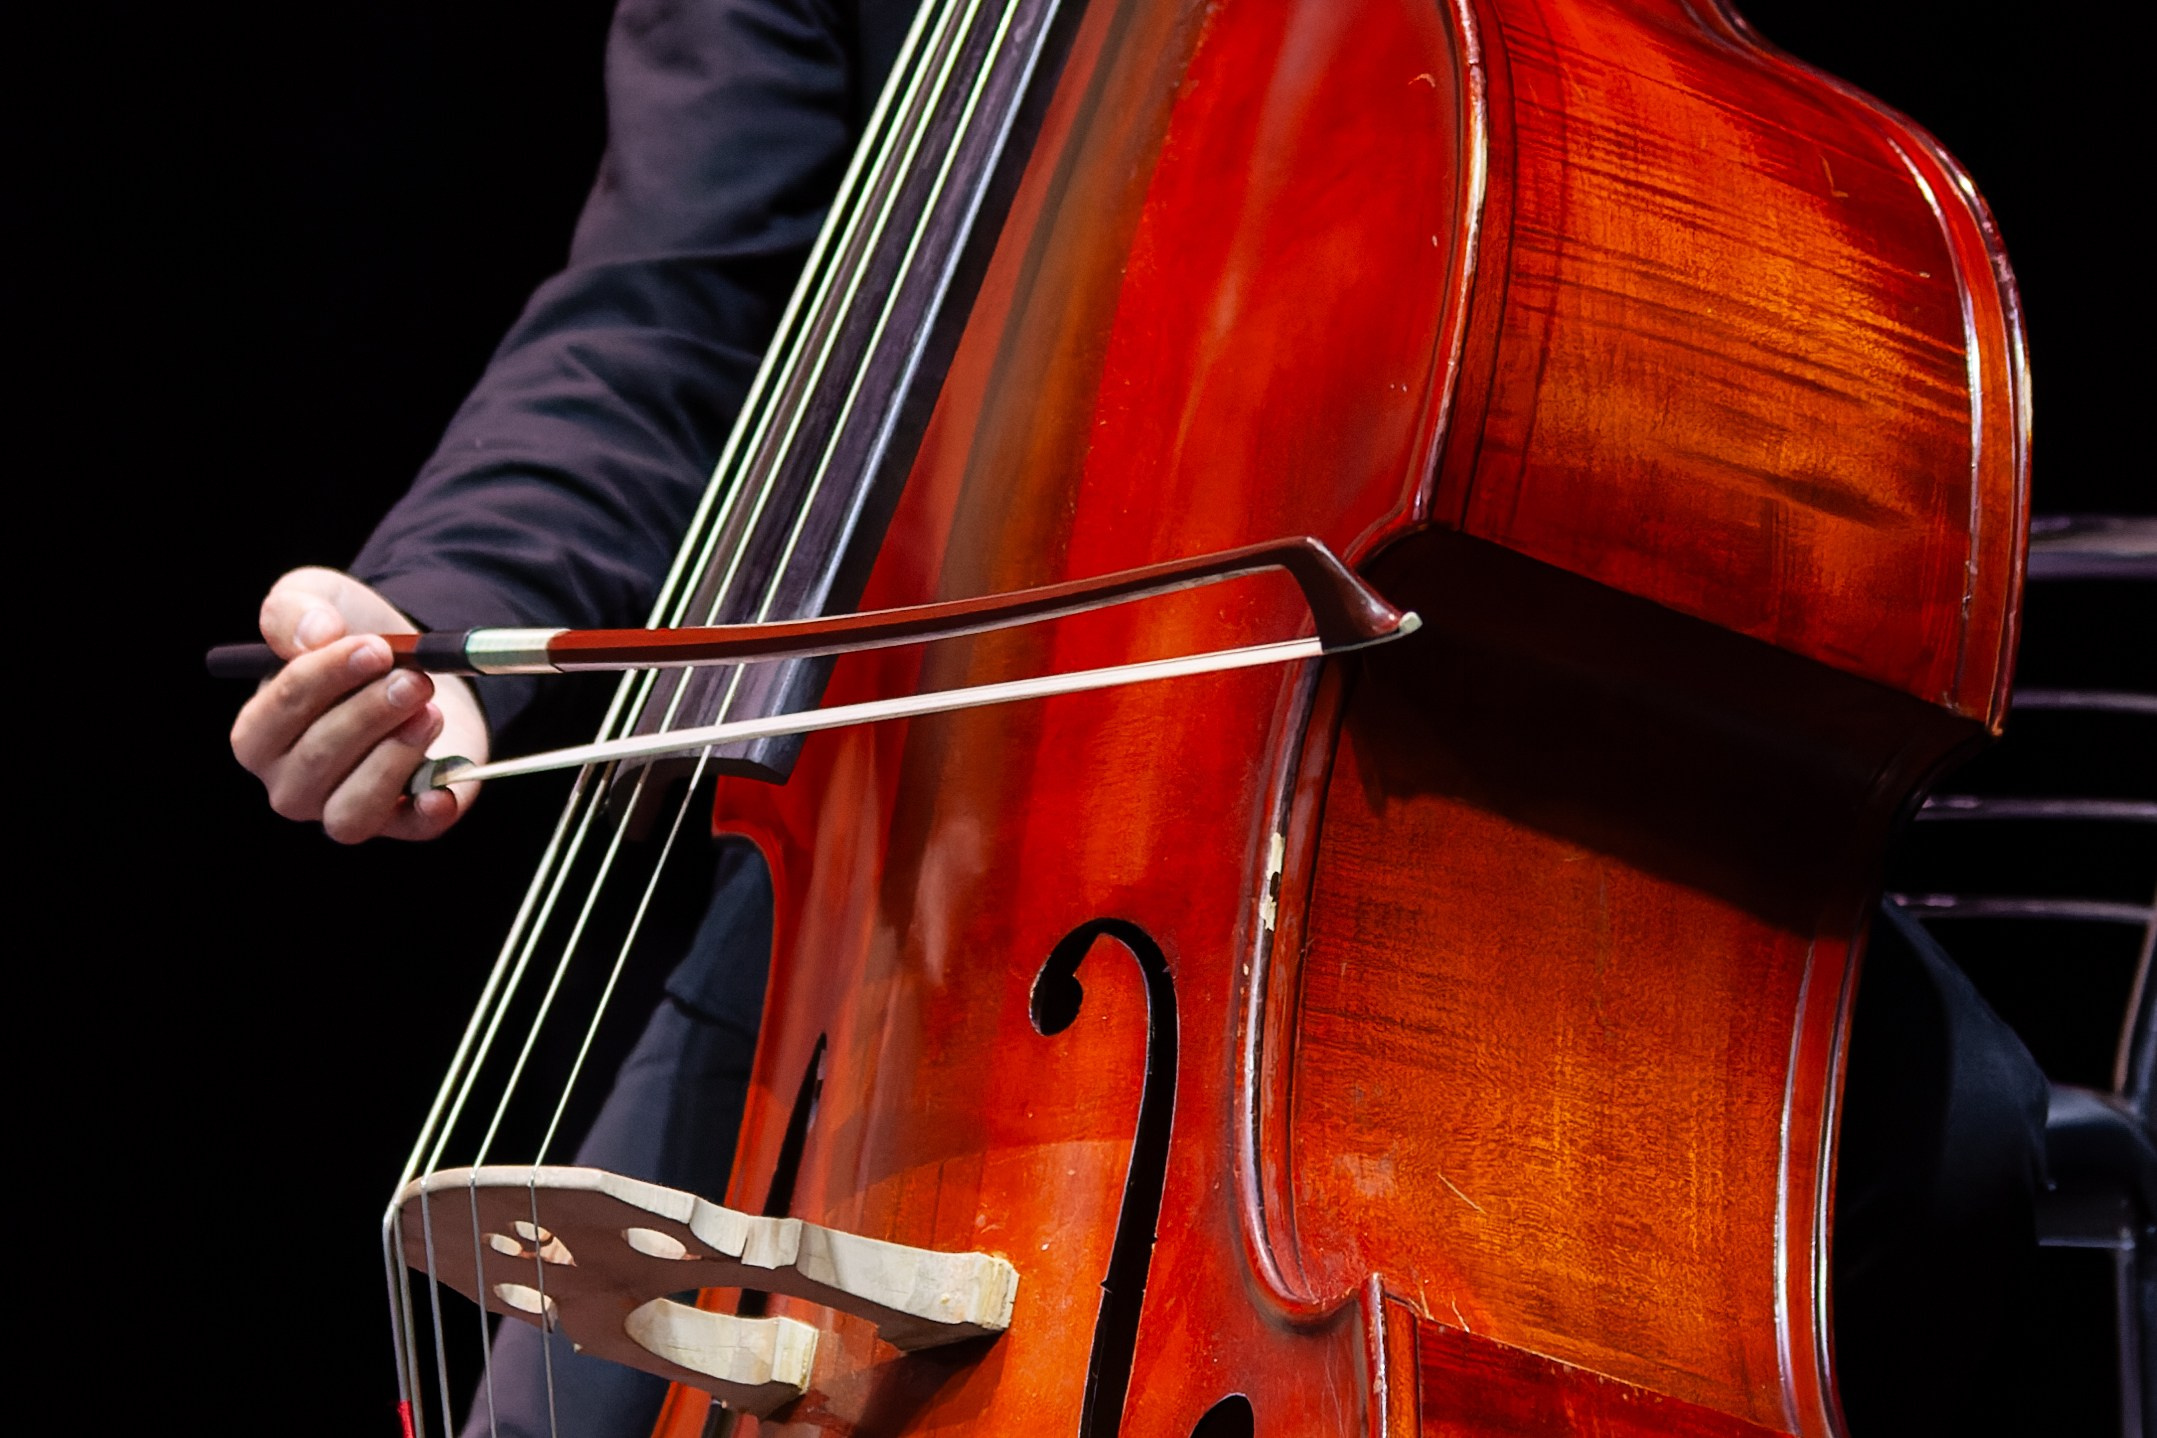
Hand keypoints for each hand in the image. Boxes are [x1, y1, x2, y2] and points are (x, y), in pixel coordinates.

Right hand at [230, 567, 490, 842]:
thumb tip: (315, 634)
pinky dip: (427, 812)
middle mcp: (291, 783)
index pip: (279, 711)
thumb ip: (295, 609)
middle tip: (415, 678)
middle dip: (370, 712)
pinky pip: (409, 830)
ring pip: (353, 807)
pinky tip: (444, 788)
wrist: (419, 666)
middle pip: (317, 759)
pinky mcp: (402, 819)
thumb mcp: (318, 601)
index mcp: (258, 734)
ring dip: (395, 757)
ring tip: (430, 712)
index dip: (328, 676)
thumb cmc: (354, 639)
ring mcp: (341, 808)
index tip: (377, 648)